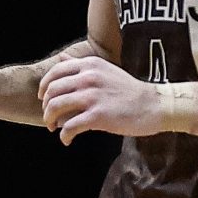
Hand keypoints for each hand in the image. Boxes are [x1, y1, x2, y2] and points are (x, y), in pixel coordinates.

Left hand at [39, 56, 161, 142]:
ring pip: (55, 107)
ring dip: (49, 120)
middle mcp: (89, 77)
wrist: (153, 105)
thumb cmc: (129, 91)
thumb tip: (61, 58)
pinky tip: (67, 140)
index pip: (55, 71)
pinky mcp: (98, 116)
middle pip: (52, 91)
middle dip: (45, 107)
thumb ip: (81, 65)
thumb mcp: (105, 70)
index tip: (43, 98)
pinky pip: (69, 127)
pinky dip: (64, 136)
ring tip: (54, 128)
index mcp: (90, 65)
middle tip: (49, 117)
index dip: (44, 86)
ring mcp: (93, 96)